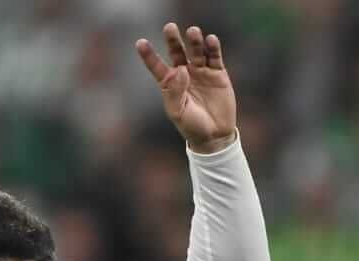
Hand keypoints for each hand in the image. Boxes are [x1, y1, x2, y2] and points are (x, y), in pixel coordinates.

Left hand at [136, 23, 237, 153]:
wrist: (214, 135)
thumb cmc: (191, 126)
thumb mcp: (178, 112)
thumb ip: (176, 91)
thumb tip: (181, 69)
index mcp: (170, 83)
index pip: (157, 66)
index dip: (149, 55)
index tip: (140, 43)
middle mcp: (184, 73)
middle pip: (177, 52)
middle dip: (173, 40)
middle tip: (169, 27)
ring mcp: (201, 71)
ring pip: (196, 52)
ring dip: (194, 41)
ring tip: (193, 31)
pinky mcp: (217, 73)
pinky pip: (214, 57)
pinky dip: (213, 48)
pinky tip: (210, 40)